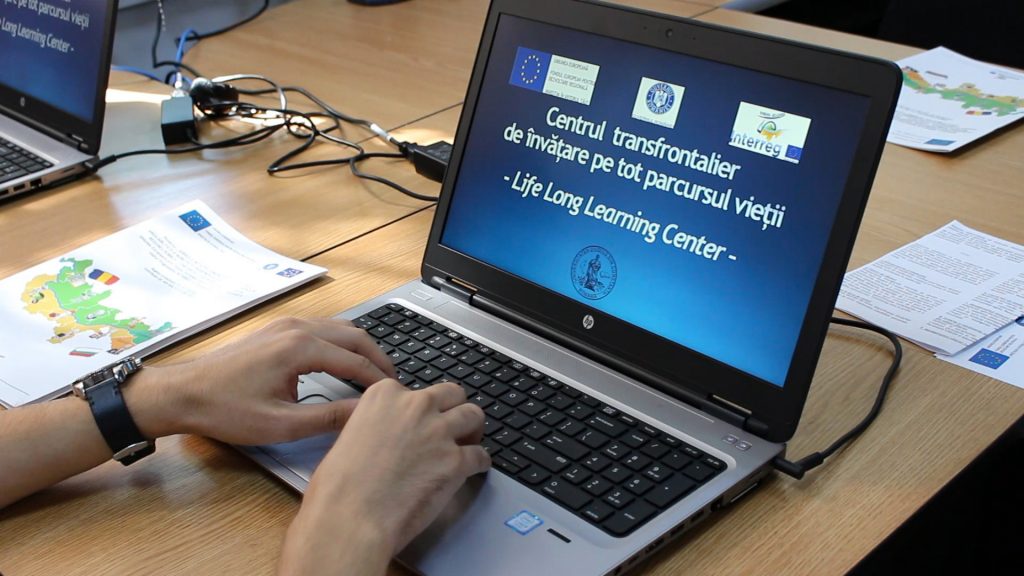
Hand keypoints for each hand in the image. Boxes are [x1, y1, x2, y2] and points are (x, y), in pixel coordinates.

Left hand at [127, 317, 396, 444]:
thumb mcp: (281, 424)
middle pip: (355, 336)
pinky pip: (322, 329)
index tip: (396, 396)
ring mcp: (286, 324)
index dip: (380, 381)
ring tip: (373, 374)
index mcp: (301, 347)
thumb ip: (329, 417)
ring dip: (360, 349)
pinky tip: (343, 364)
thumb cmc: (225, 410)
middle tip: (393, 383)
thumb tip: (364, 413)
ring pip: (340, 329)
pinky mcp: (276, 329)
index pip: (356, 362)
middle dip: (378, 359)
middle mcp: (297, 328)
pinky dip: (341, 344)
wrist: (181, 393)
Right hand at [278, 380, 489, 575]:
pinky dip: (480, 463)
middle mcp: (415, 406)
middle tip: (453, 425)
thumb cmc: (339, 487)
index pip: (417, 390)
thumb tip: (387, 434)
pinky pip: (481, 455)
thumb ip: (374, 425)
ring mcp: (438, 432)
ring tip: (469, 442)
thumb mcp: (348, 436)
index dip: (423, 408)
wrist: (349, 517)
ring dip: (472, 430)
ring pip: (473, 415)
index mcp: (385, 395)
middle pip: (452, 394)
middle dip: (454, 409)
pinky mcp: (455, 461)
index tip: (423, 419)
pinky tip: (474, 469)